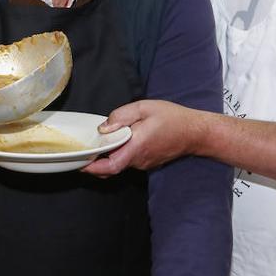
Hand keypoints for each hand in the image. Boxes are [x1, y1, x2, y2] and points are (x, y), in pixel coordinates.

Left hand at [83, 100, 206, 176]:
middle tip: (84, 150)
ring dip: (108, 156)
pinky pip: (129, 160)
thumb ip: (122, 116)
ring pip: (120, 163)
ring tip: (100, 142)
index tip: (79, 162)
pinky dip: (119, 154)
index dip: (92, 168)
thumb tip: (103, 128)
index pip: (110, 166)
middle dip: (95, 162)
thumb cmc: (173, 118)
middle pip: (111, 167)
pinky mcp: (148, 162)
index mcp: (136, 147)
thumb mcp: (145, 108)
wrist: (196, 132)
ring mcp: (144, 163)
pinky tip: (118, 141)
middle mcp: (139, 160)